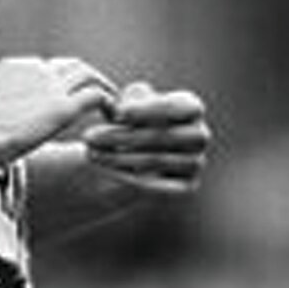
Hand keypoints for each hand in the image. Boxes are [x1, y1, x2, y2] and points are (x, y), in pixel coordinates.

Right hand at [0, 56, 119, 165]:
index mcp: (13, 68)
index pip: (47, 66)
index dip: (62, 80)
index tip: (67, 94)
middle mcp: (34, 70)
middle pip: (72, 65)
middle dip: (89, 77)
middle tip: (100, 93)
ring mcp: (50, 87)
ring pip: (88, 74)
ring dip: (103, 86)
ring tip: (111, 103)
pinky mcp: (62, 108)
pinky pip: (95, 96)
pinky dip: (107, 102)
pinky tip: (111, 116)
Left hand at [80, 80, 208, 193]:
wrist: (131, 154)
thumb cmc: (128, 119)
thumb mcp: (126, 105)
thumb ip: (128, 101)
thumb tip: (120, 109)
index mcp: (192, 108)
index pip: (180, 106)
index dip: (150, 109)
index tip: (116, 112)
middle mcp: (200, 135)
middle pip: (164, 136)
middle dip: (123, 136)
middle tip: (88, 136)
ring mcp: (196, 162)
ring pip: (156, 160)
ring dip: (119, 157)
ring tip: (89, 152)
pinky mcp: (187, 186)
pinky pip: (158, 185)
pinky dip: (128, 177)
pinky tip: (104, 171)